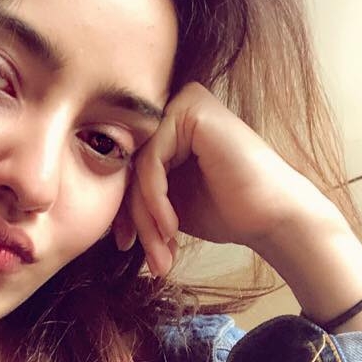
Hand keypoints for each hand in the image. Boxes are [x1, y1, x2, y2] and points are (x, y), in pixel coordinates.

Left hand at [112, 82, 339, 276]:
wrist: (272, 217)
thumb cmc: (226, 211)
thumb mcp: (166, 203)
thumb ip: (135, 192)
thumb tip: (89, 200)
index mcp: (167, 126)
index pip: (126, 167)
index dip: (123, 211)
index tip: (125, 246)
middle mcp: (174, 108)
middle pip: (129, 166)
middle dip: (136, 219)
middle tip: (150, 258)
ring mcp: (183, 103)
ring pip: (137, 167)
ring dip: (146, 218)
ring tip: (162, 251)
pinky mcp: (191, 110)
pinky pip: (151, 161)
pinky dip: (156, 200)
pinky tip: (171, 226)